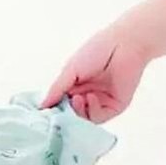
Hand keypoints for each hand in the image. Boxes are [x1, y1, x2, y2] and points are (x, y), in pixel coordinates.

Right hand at [38, 23, 152, 122]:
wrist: (124, 45)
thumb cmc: (96, 51)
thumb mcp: (70, 70)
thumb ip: (56, 89)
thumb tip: (41, 105)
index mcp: (74, 86)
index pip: (60, 103)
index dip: (52, 108)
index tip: (44, 111)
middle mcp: (86, 95)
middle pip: (71, 114)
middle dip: (65, 112)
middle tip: (60, 108)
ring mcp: (101, 102)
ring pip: (85, 119)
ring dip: (78, 112)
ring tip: (77, 99)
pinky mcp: (115, 106)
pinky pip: (100, 116)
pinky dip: (92, 110)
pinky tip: (91, 97)